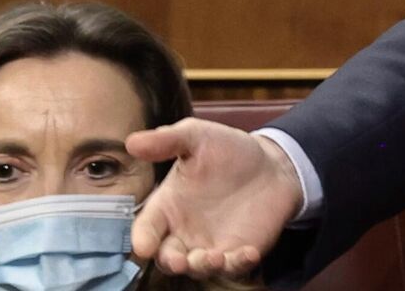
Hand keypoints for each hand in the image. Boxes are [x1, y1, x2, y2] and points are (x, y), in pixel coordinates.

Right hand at [127, 119, 303, 277]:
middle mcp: (184, 231)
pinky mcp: (238, 251)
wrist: (271, 162)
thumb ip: (167, 141)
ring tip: (213, 257)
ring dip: (201, 266)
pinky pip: (233, 267)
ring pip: (197, 267)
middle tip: (178, 260)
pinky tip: (248, 252)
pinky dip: (237, 264)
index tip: (143, 246)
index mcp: (168, 206)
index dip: (142, 239)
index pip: (147, 228)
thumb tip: (132, 141)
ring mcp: (210, 244)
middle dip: (170, 261)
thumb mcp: (197, 137)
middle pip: (167, 257)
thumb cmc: (228, 150)